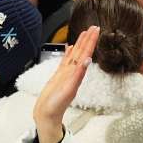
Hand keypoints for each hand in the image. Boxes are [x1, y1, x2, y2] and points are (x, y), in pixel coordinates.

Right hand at [32, 26, 98, 142]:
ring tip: (84, 33)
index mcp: (76, 74)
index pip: (85, 54)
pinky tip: (70, 48)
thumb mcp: (68, 90)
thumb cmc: (56, 105)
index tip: (96, 30)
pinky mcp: (58, 76)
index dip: (90, 42)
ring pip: (74, 55)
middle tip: (94, 26)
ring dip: (79, 44)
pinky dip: (68, 54)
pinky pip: (64, 62)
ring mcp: (65, 74)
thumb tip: (87, 60)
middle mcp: (72, 72)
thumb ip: (77, 75)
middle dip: (87, 39)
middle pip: (81, 52)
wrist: (47, 115)